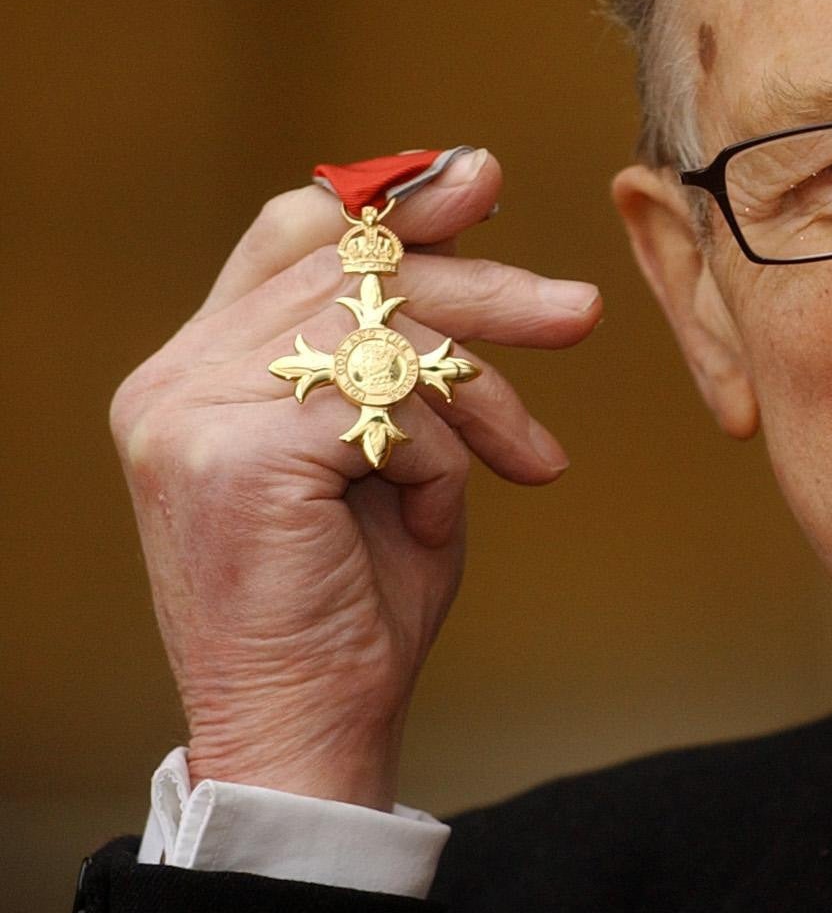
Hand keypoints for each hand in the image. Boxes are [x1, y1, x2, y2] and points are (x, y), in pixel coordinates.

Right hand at [111, 150, 600, 809]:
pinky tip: (439, 520)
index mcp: (195, 368)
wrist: (310, 731)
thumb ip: (406, 339)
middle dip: (483, 285)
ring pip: (384, 330)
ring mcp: (190, 416)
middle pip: (352, 268)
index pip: (291, 233)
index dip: (393, 200)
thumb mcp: (391, 444)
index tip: (484, 181)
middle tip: (578, 311)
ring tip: (530, 456)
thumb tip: (470, 193)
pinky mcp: (236, 456)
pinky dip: (446, 462)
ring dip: (486, 393)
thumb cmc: (358, 597)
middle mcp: (173, 381)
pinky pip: (395, 408)